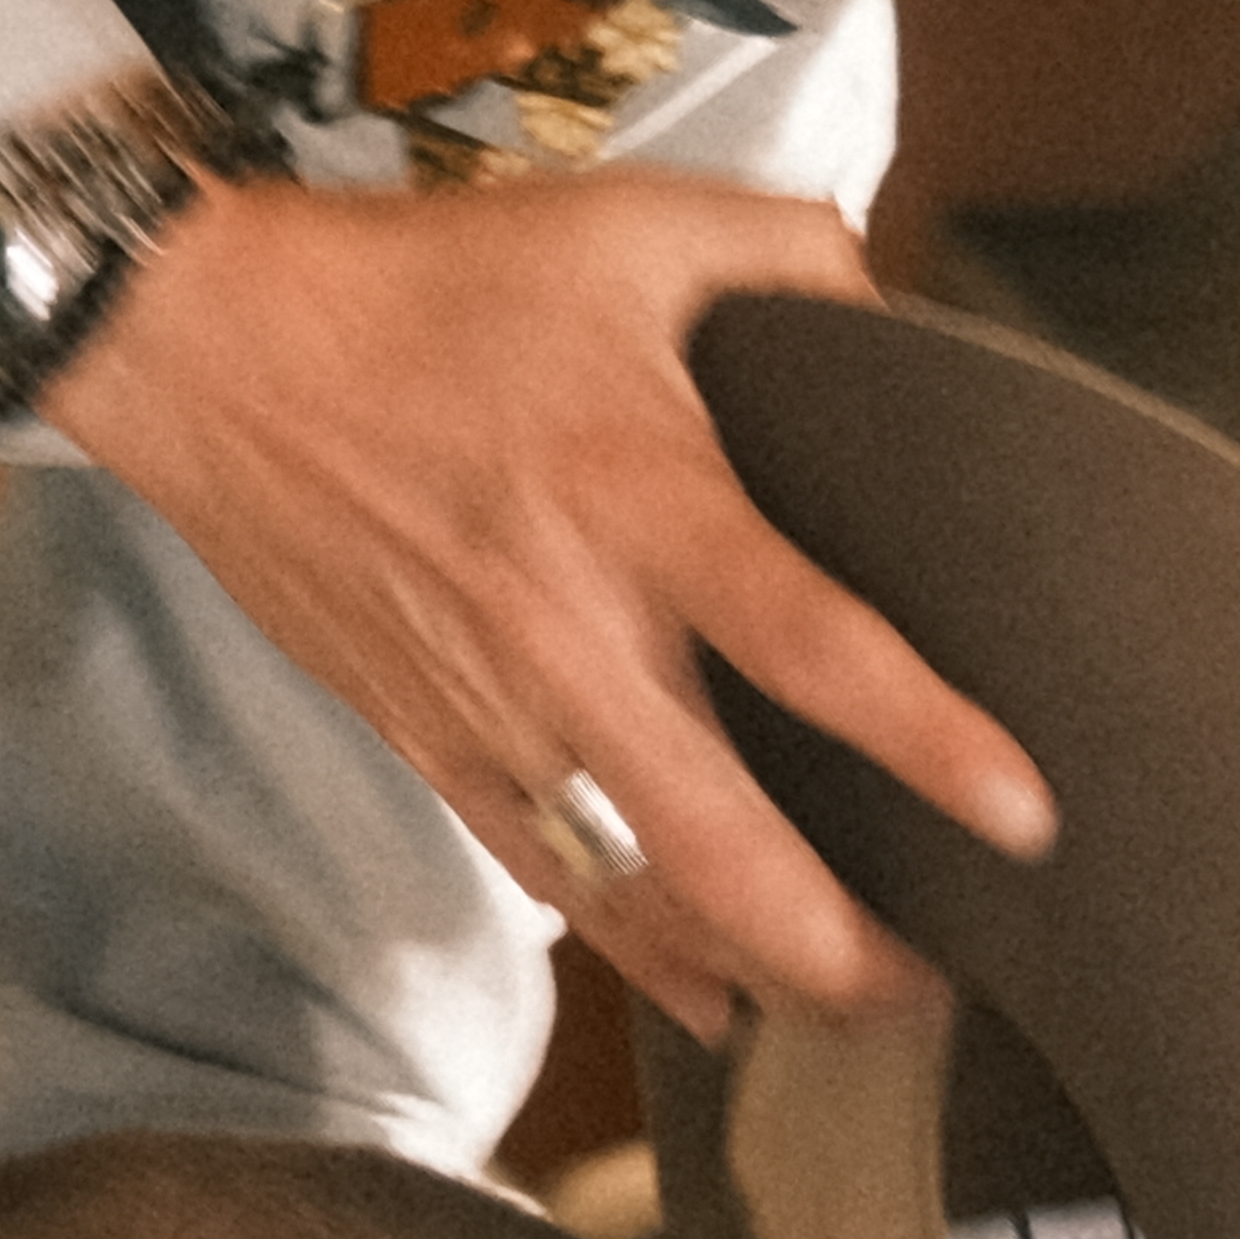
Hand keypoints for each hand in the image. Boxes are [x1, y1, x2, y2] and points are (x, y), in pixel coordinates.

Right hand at [31, 171, 1051, 1034]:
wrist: (214, 352)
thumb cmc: (420, 289)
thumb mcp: (626, 225)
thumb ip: (787, 251)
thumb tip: (893, 299)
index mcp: (643, 500)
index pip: (812, 645)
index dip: (927, 740)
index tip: (1025, 815)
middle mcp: (573, 636)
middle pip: (725, 847)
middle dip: (842, 948)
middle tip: (946, 986)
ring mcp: (494, 711)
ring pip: (640, 896)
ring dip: (753, 970)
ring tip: (857, 1012)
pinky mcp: (431, 743)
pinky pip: (551, 880)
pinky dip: (638, 949)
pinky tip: (710, 992)